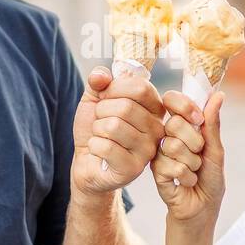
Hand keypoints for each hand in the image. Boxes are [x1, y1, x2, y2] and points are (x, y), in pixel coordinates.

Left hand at [72, 65, 165, 194]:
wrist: (87, 160)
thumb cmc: (97, 128)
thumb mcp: (95, 98)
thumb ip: (98, 81)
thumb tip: (100, 76)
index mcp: (154, 108)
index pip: (141, 87)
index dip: (114, 88)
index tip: (105, 97)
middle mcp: (157, 129)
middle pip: (126, 107)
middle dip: (101, 111)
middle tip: (100, 121)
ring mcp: (147, 150)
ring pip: (114, 127)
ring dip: (97, 130)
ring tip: (101, 137)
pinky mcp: (134, 168)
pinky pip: (107, 148)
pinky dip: (94, 146)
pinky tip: (99, 152)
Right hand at [153, 89, 224, 221]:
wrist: (204, 207)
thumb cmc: (210, 178)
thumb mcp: (215, 149)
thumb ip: (212, 123)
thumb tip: (218, 95)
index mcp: (180, 125)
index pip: (172, 100)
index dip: (185, 106)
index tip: (199, 120)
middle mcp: (166, 136)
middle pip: (174, 124)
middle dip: (195, 142)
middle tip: (199, 154)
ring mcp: (158, 153)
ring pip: (173, 146)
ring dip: (192, 163)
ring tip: (193, 171)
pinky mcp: (155, 171)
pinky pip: (171, 166)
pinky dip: (187, 176)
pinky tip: (186, 182)